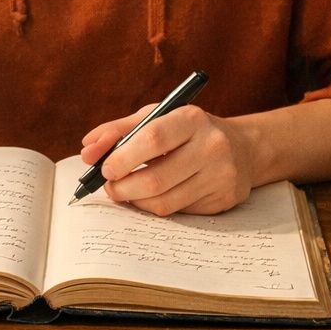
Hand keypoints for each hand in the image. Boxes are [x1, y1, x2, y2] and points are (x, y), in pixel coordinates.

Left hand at [79, 104, 254, 215]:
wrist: (243, 148)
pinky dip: (156, 206)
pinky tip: (151, 195)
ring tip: (124, 191)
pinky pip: (178, 212)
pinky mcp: (223, 200)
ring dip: (135, 200)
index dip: (124, 157)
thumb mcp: (156, 117)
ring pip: (165, 201)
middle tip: (109, 186)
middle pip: (157, 178)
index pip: (153, 138)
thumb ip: (118, 130)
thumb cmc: (187, 130)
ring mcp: (221, 176)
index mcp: (192, 118)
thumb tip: (87, 149)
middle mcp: (211, 146)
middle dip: (123, 187)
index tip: (104, 168)